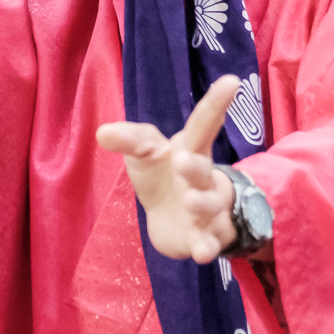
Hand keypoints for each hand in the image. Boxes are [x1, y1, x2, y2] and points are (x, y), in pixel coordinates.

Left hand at [96, 75, 241, 262]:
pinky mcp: (202, 237)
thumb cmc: (161, 175)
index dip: (216, 103)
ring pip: (209, 205)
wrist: (171, 218)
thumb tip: (102, 132)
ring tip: (191, 202)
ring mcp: (207, 209)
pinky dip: (206, 247)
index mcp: (191, 149)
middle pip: (204, 169)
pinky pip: (208, 242)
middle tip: (182, 160)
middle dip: (196, 166)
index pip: (203, 124)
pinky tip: (202, 253)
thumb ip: (130, 140)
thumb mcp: (144, 153)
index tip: (231, 80)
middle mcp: (204, 177)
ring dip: (202, 204)